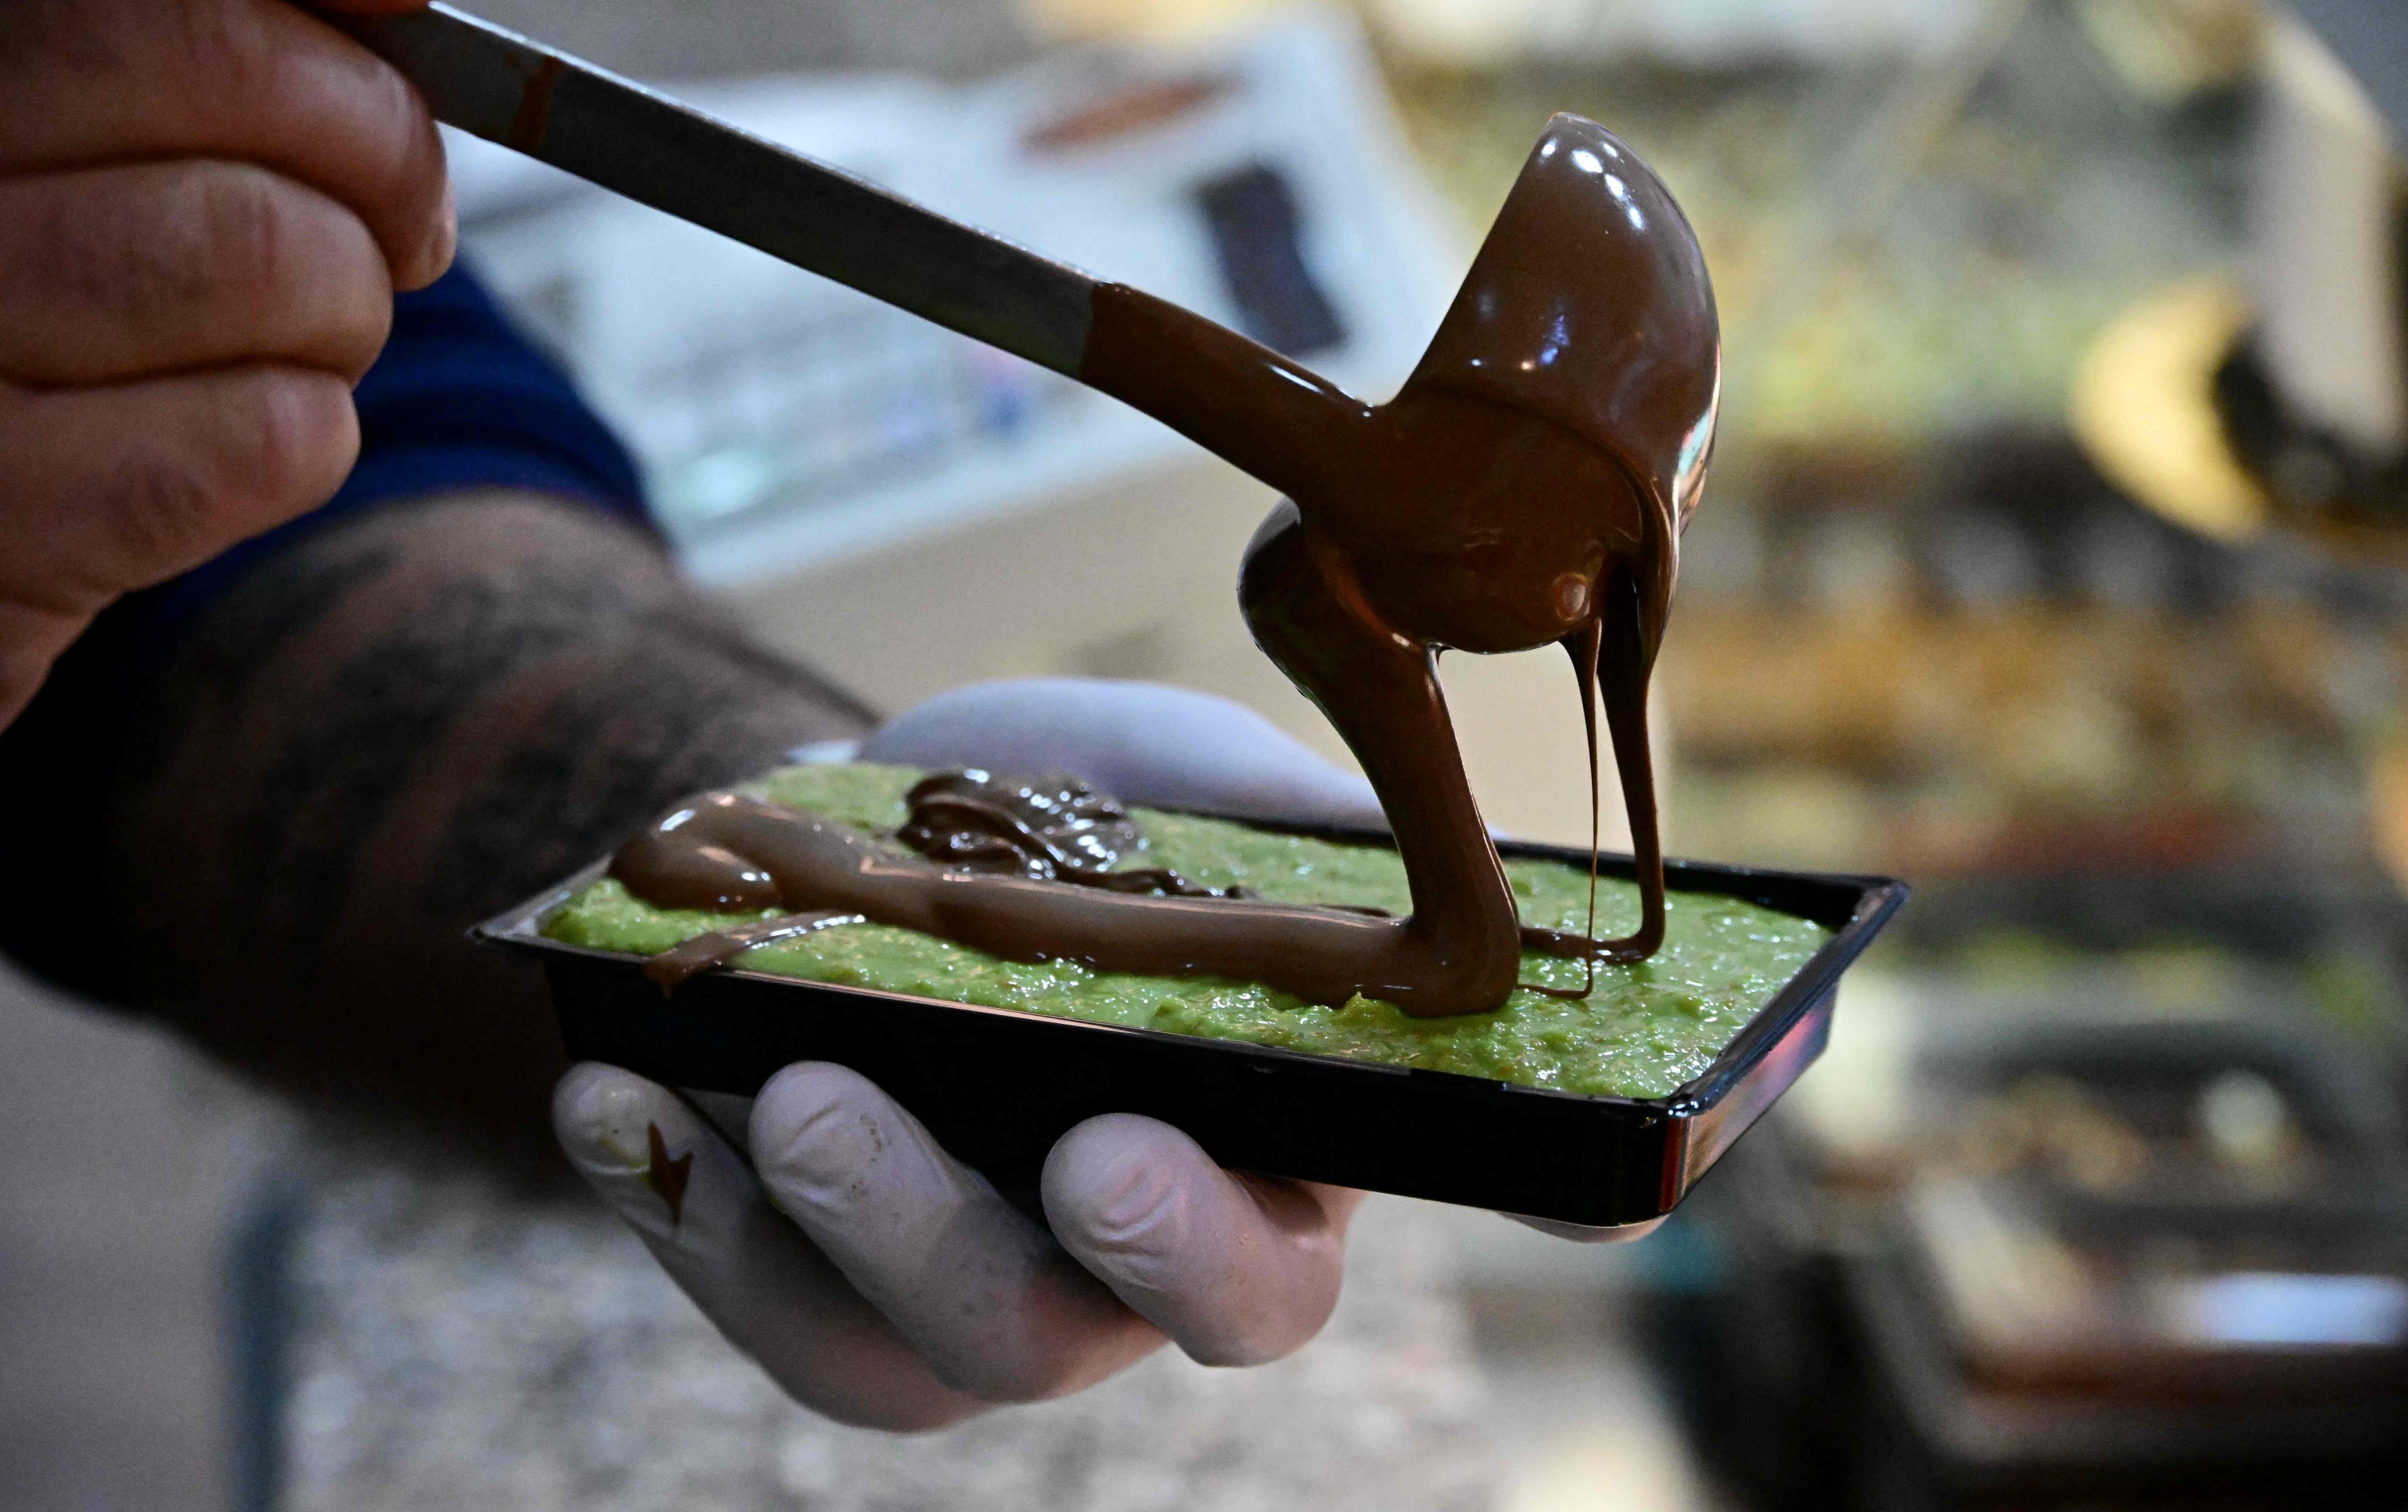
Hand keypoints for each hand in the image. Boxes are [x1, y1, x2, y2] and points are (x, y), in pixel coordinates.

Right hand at [0, 0, 452, 727]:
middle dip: (375, 148)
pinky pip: (271, 435)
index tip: (390, 64)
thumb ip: (224, 65)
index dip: (324, 35)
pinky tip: (244, 445)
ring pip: (269, 253)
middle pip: (224, 67)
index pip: (166, 1)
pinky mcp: (10, 519)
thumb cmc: (54, 336)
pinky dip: (311, 439)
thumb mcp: (106, 168)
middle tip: (397, 224)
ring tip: (301, 343)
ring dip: (348, 309)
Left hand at [551, 678, 1636, 1430]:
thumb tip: (1372, 846)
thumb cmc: (1076, 810)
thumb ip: (1277, 827)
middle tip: (843, 1102)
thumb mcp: (1183, 781)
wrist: (892, 810)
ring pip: (889, 1352)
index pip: (1266, 1280)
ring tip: (731, 1084)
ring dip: (800, 1233)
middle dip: (951, 1239)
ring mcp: (951, 1289)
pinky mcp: (814, 1280)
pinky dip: (671, 1203)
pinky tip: (607, 1093)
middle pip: (1052, 1339)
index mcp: (1243, 1170)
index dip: (1206, 1259)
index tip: (1104, 1156)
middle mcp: (1106, 1272)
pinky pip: (746, 1302)